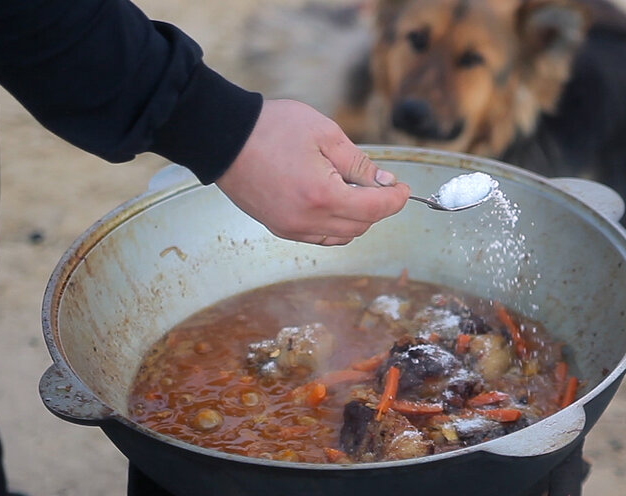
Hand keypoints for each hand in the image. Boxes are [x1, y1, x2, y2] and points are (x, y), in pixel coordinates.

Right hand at [215, 99, 410, 245]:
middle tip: (378, 183)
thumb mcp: (325, 134)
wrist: (223, 138)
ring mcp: (291, 228)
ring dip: (356, 218)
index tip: (402, 188)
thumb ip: (358, 163)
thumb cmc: (272, 128)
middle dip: (376, 207)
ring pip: (341, 237)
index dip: (395, 199)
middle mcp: (307, 220)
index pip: (374, 209)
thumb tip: (383, 182)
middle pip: (360, 227)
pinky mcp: (278, 228)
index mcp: (322, 195)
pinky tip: (332, 201)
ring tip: (352, 190)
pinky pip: (319, 237)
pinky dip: (334, 225)